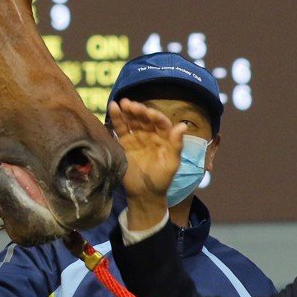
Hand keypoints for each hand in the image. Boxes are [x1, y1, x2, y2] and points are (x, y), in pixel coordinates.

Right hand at [108, 98, 185, 228]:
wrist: (144, 194)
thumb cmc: (162, 179)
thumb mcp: (172, 163)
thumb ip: (176, 144)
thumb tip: (183, 125)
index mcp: (164, 137)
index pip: (160, 122)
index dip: (154, 116)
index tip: (148, 112)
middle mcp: (150, 134)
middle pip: (145, 119)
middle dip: (138, 111)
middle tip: (130, 105)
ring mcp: (136, 137)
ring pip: (132, 121)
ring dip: (127, 111)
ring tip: (121, 103)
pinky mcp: (124, 142)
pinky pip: (120, 128)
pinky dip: (117, 118)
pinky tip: (113, 108)